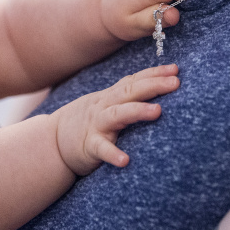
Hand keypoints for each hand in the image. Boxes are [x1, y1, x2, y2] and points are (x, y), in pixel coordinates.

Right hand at [53, 64, 180, 175]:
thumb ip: (127, 95)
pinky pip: (101, 149)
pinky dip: (113, 154)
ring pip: (117, 115)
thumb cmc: (89, 122)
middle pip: (130, 92)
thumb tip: (158, 84)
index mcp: (111, 96)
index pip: (134, 81)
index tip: (176, 69)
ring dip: (137, 111)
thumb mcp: (106, 103)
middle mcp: (104, 106)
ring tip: (157, 111)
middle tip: (175, 83)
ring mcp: (96, 125)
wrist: (53, 141)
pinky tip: (125, 160)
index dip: (154, 74)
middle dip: (153, 85)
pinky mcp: (89, 146)